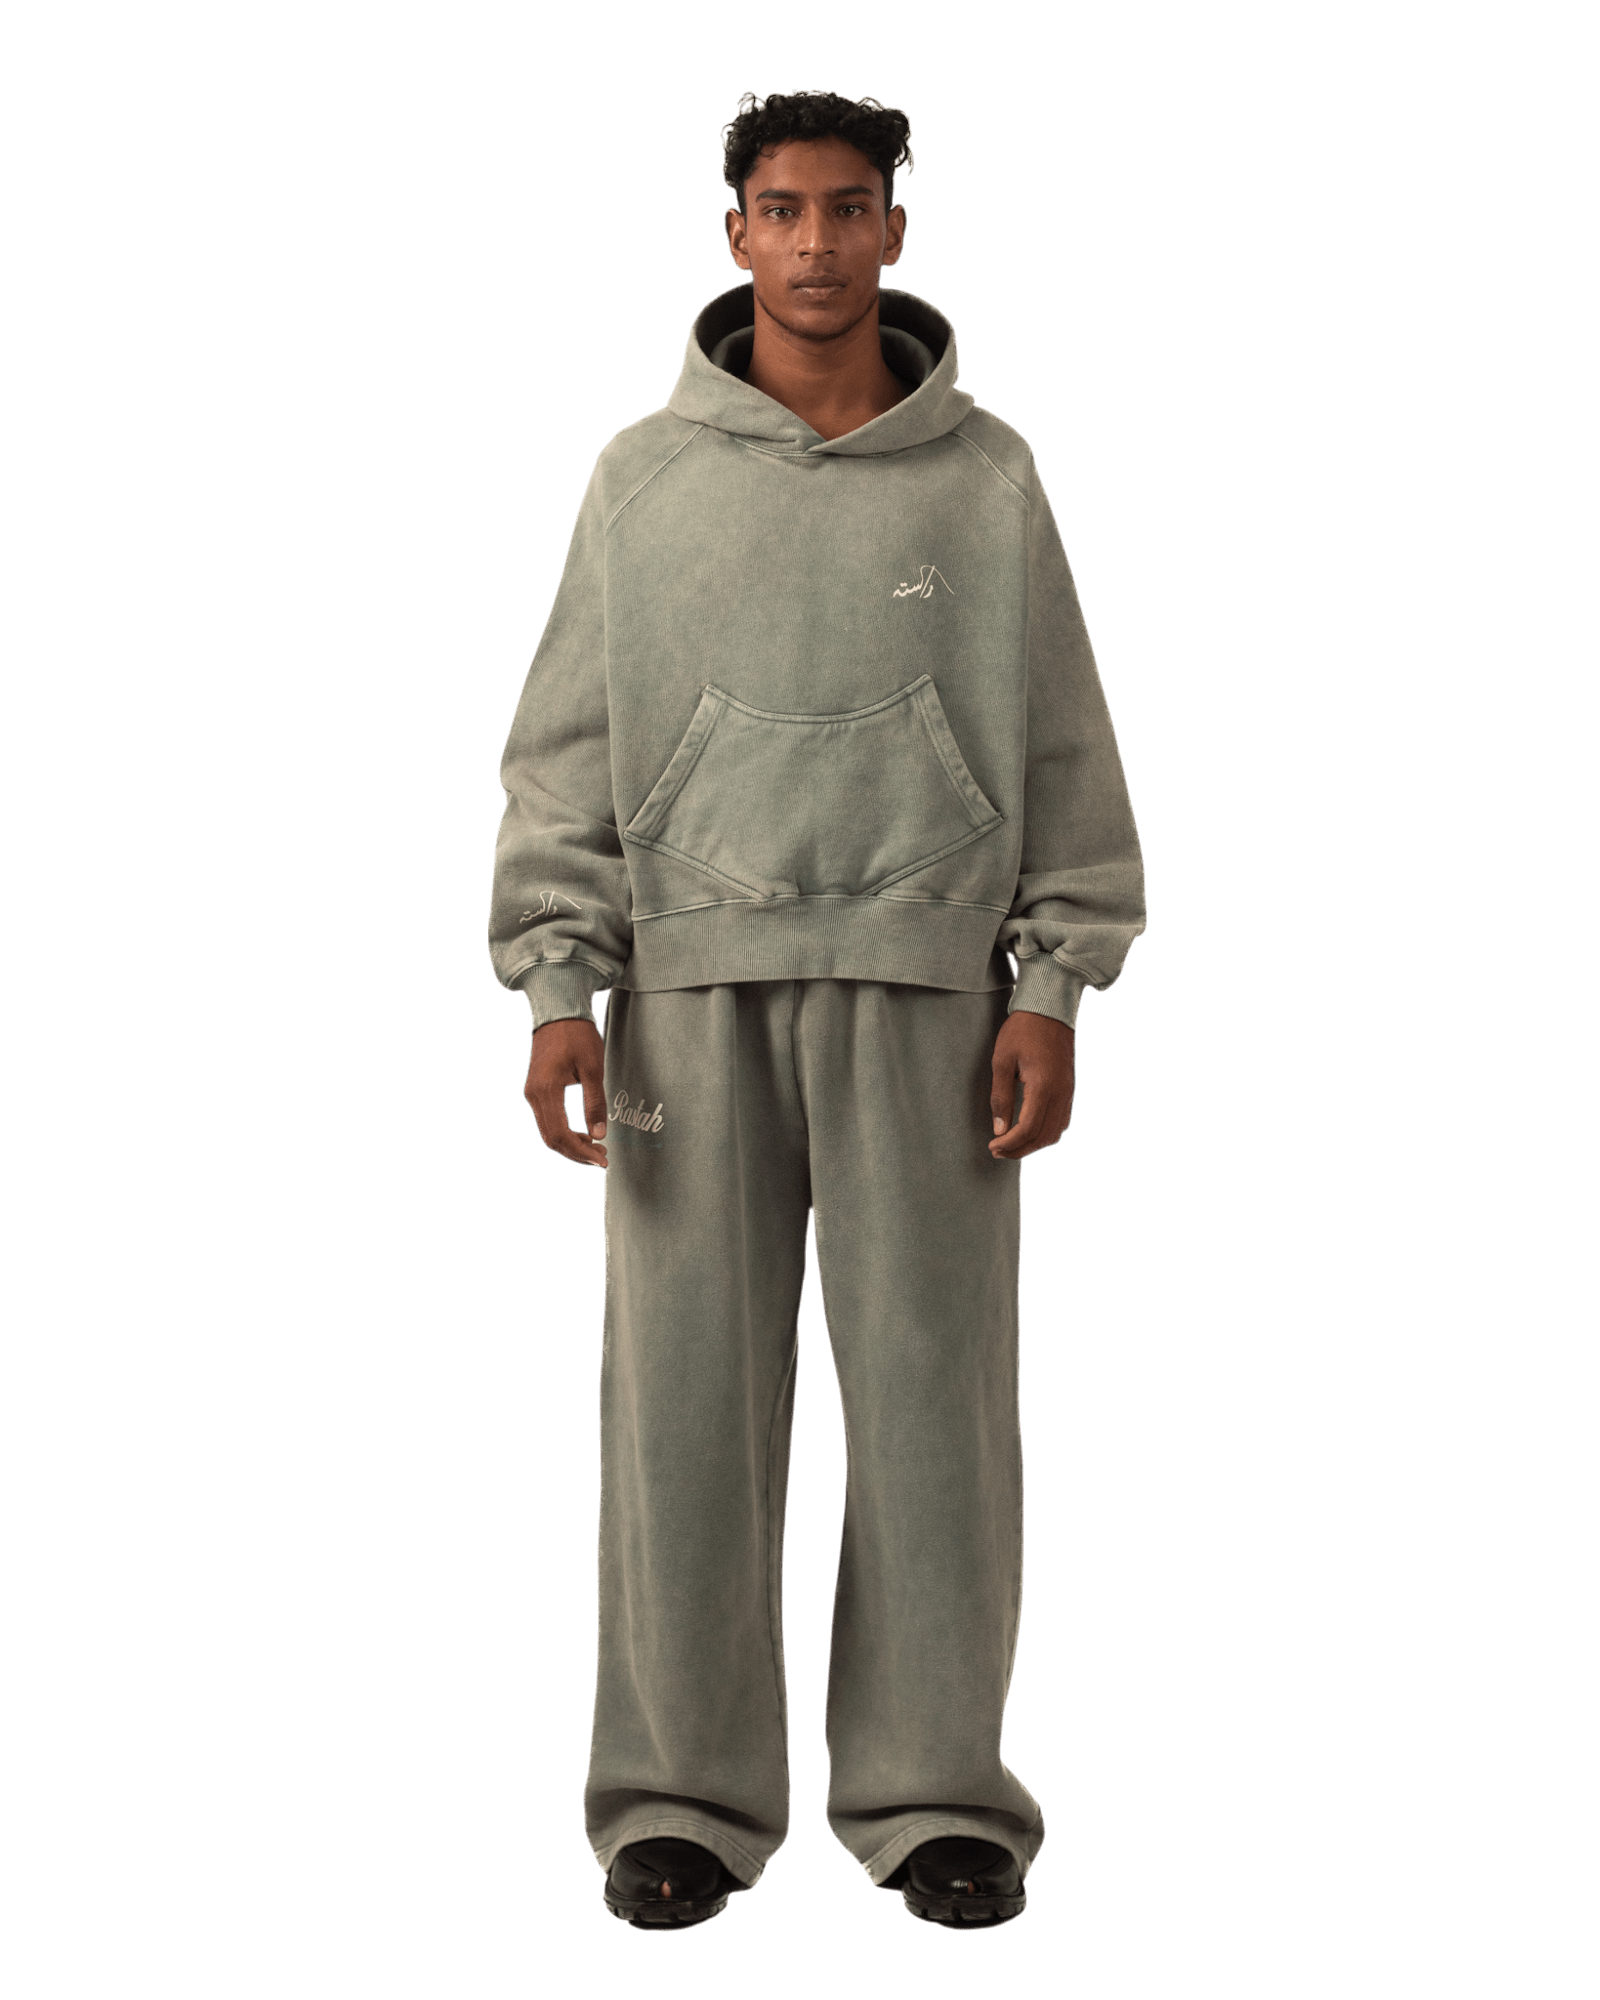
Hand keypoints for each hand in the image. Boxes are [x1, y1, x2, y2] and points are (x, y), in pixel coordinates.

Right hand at [524, 1015, 607, 1166]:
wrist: (559, 1012)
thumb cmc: (577, 1036)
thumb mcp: (593, 1070)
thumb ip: (594, 1104)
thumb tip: (598, 1134)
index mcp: (545, 1092)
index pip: (560, 1136)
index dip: (581, 1152)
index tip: (601, 1159)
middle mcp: (533, 1095)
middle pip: (551, 1138)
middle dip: (576, 1152)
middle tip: (601, 1157)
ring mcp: (532, 1092)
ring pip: (548, 1131)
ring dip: (571, 1143)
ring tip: (595, 1146)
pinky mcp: (537, 1089)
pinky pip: (548, 1119)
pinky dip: (564, 1131)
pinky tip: (583, 1132)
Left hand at [988, 1010, 1075, 1160]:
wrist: (1048, 1010)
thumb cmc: (1022, 1031)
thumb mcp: (1002, 1062)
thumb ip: (1001, 1097)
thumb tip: (999, 1129)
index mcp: (1043, 1087)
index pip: (1028, 1129)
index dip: (1010, 1144)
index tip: (992, 1146)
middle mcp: (1060, 1093)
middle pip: (1042, 1136)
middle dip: (1019, 1149)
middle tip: (997, 1150)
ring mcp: (1068, 1092)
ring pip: (1055, 1132)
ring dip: (1033, 1144)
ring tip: (1011, 1144)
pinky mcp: (1069, 1088)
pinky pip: (1061, 1121)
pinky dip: (1046, 1133)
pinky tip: (1030, 1132)